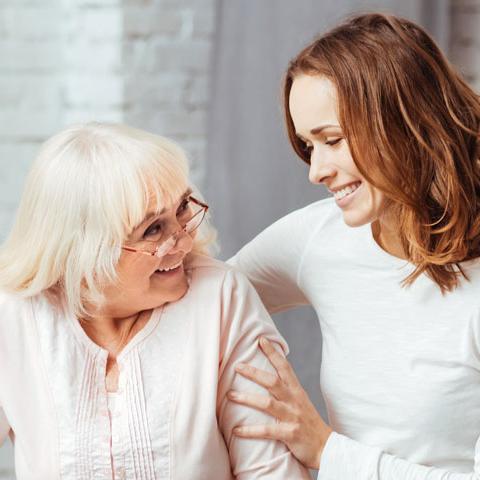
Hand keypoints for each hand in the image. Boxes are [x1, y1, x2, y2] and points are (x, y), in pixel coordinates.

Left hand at [227, 337, 332, 469]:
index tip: (261, 340)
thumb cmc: (308, 422)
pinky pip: (267, 431)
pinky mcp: (290, 434)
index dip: (273, 353)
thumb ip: (285, 389)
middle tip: (237, 366)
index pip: (284, 367)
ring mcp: (292, 416)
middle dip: (254, 373)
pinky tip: (236, 430)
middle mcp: (294, 400)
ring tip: (229, 395)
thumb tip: (266, 377)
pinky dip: (250, 430)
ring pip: (267, 404)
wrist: (327, 447)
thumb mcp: (300, 401)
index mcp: (296, 390)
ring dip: (246, 398)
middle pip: (272, 381)